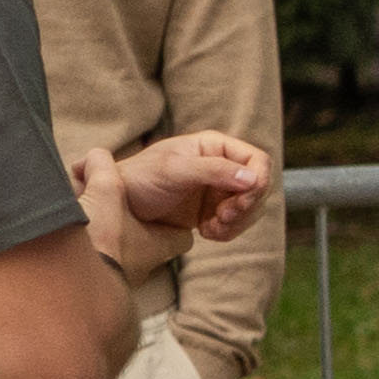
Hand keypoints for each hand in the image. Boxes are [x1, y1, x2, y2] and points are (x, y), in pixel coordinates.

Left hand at [77, 131, 271, 270]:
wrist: (119, 206)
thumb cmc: (140, 178)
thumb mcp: (174, 171)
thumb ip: (213, 171)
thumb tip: (252, 178)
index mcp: (216, 146)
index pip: (257, 160)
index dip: (257, 182)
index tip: (240, 203)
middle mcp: (223, 165)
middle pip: (259, 187)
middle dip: (245, 208)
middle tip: (223, 218)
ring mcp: (220, 188)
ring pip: (252, 208)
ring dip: (237, 223)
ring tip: (212, 228)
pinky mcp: (214, 210)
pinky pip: (238, 223)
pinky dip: (228, 232)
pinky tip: (207, 232)